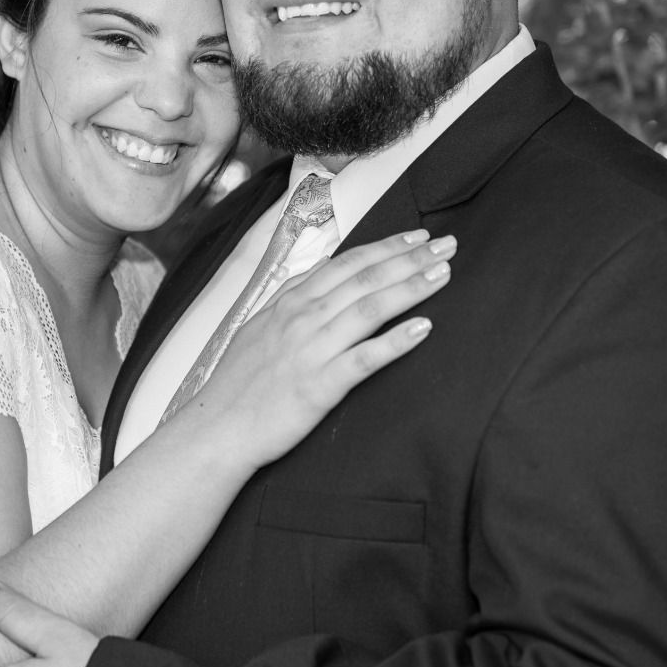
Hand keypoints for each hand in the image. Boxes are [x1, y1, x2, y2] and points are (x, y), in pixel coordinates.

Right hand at [185, 229, 453, 466]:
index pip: (346, 263)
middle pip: (365, 278)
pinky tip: (423, 329)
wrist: (218, 429)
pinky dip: (395, 341)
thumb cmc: (239, 382)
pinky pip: (364, 359)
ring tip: (443, 275)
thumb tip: (322, 267)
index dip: (386, 247)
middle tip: (448, 246)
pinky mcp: (319, 386)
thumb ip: (292, 295)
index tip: (418, 237)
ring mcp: (311, 350)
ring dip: (410, 288)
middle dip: (410, 259)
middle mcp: (302, 318)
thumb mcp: (260, 325)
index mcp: (290, 302)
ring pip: (369, 309)